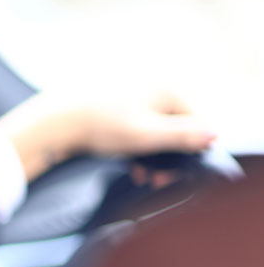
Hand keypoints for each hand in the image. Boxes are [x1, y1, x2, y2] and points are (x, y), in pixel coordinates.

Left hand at [0, 90, 216, 181]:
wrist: (52, 122)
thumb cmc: (100, 125)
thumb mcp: (148, 135)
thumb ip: (184, 135)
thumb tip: (215, 133)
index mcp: (164, 88)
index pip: (194, 121)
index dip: (188, 151)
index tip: (171, 175)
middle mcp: (149, 85)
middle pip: (172, 125)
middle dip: (166, 157)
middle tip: (154, 181)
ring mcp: (128, 93)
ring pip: (152, 128)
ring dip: (149, 155)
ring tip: (138, 175)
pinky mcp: (110, 103)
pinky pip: (132, 126)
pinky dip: (132, 145)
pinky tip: (125, 162)